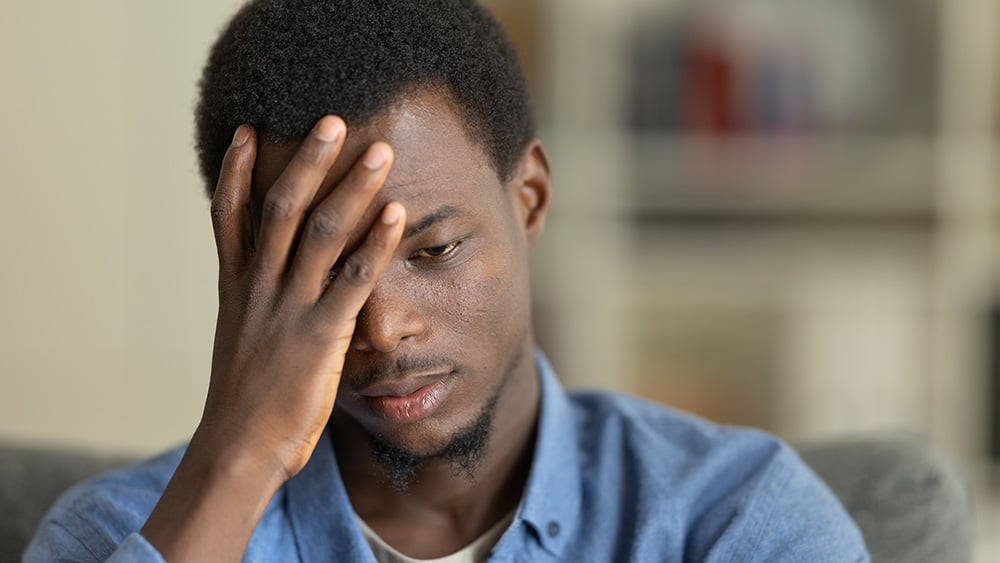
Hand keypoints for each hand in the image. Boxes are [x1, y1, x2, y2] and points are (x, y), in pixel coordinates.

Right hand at [198, 116, 402, 480]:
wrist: (237, 452)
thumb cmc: (243, 404)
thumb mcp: (241, 344)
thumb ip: (255, 307)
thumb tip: (270, 286)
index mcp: (235, 289)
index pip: (228, 216)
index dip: (235, 170)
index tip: (245, 130)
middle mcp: (258, 289)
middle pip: (281, 209)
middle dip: (307, 161)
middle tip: (332, 119)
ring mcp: (288, 309)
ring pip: (321, 233)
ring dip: (352, 187)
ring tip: (379, 152)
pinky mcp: (319, 336)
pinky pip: (353, 279)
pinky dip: (377, 242)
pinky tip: (398, 214)